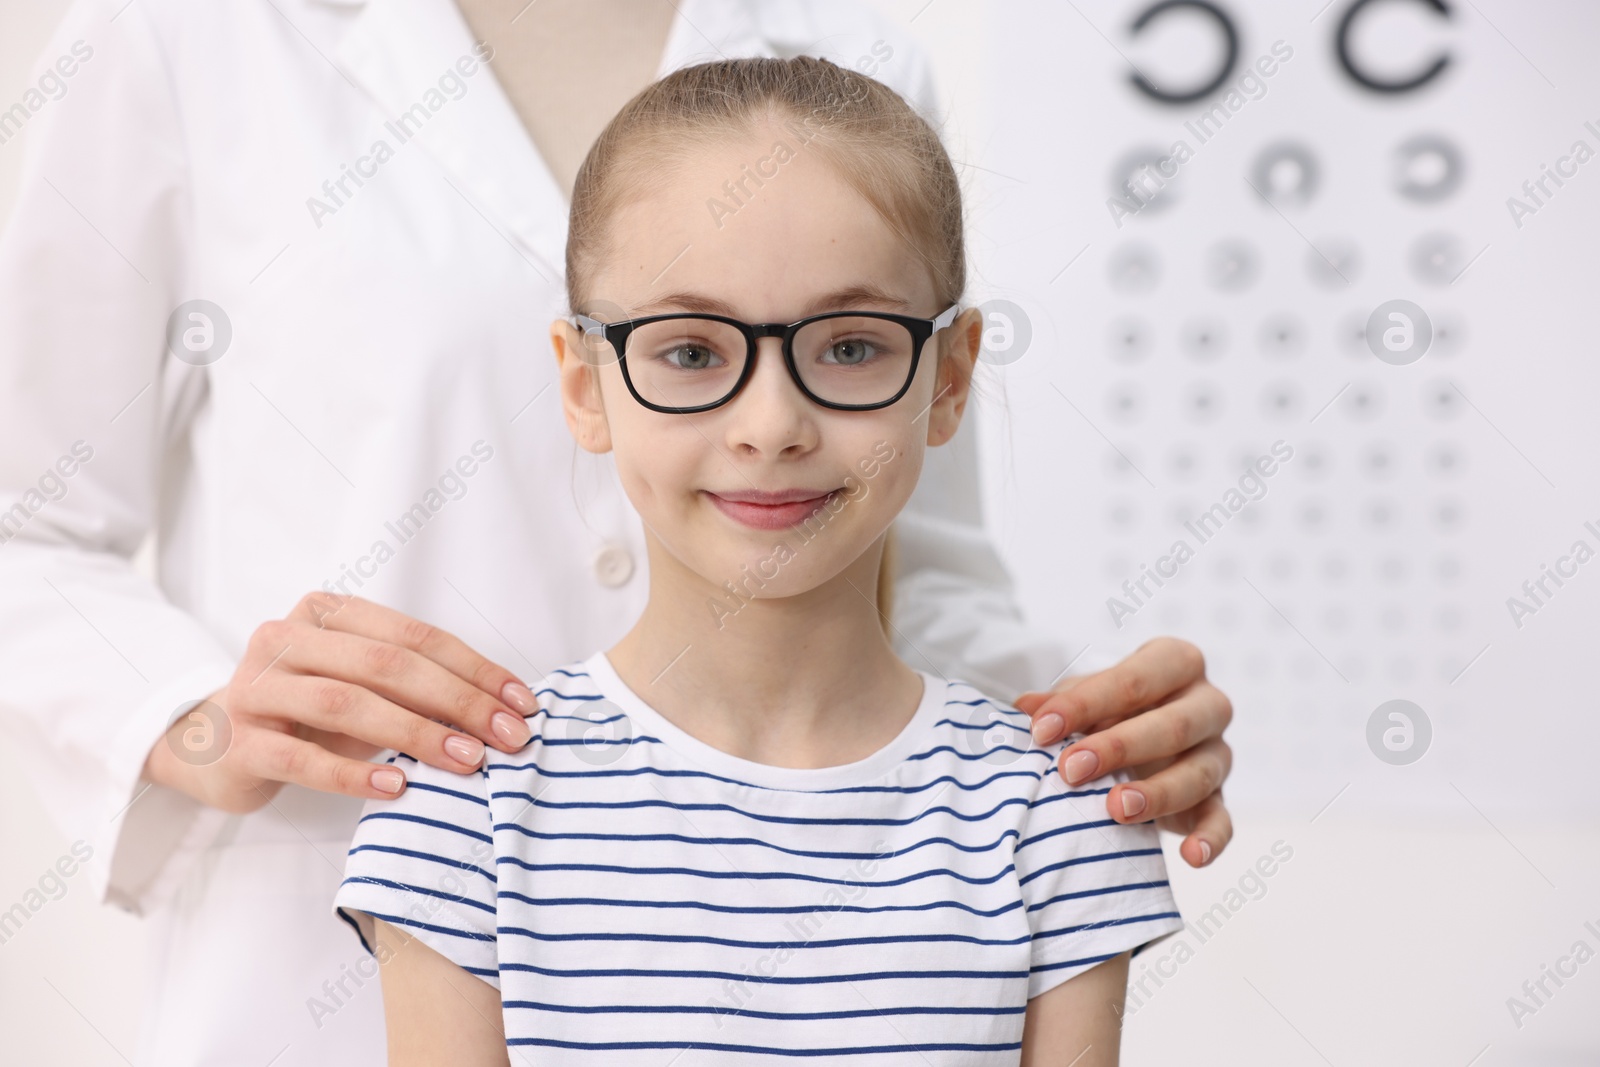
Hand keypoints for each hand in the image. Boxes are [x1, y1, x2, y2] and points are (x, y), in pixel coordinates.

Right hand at [142, 593, 537, 813]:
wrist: (213, 746)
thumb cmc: (307, 714)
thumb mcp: (360, 688)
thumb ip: (415, 688)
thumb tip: (501, 713)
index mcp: (326, 612)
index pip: (414, 635)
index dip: (474, 669)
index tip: (521, 704)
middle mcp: (285, 638)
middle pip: (387, 664)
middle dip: (457, 701)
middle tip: (506, 738)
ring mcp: (255, 687)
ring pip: (347, 703)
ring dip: (416, 733)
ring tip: (467, 761)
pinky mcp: (237, 741)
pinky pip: (302, 756)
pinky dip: (354, 773)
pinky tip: (398, 787)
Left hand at [1014, 637, 1232, 868]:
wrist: (1142, 737)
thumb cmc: (1111, 707)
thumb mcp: (1086, 696)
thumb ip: (1061, 701)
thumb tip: (1025, 707)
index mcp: (1175, 663)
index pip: (1134, 680)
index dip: (1085, 704)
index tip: (1041, 730)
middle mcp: (1207, 704)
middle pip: (1174, 725)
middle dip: (1120, 748)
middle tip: (1071, 770)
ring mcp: (1217, 753)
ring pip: (1199, 775)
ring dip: (1157, 794)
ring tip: (1114, 809)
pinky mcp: (1218, 799)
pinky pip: (1224, 821)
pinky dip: (1211, 840)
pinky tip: (1191, 856)